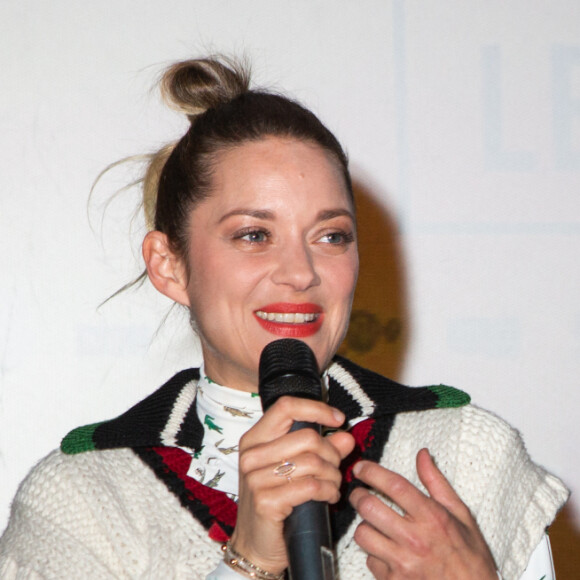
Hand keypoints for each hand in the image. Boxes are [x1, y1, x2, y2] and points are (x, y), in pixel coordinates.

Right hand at [231, 396, 354, 574]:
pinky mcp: (265, 501)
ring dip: (333, 475)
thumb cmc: (276, 503)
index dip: (316, 409)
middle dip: (332, 453)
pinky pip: (311, 487)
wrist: (255, 547)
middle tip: (336, 469)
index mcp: (254, 439)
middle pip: (307, 437)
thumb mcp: (296, 470)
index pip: (286, 407)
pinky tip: (329, 497)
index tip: (338, 420)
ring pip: (313, 462)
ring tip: (333, 486)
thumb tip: (346, 436)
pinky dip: (328, 491)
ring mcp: (255, 478)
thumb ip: (321, 449)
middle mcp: (251, 455)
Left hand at [349, 448, 496, 578]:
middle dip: (358, 496)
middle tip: (359, 494)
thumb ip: (437, 482)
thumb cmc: (470, 558)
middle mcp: (415, 539)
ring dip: (365, 526)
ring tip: (374, 524)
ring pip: (363, 534)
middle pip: (369, 507)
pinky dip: (374, 554)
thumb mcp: (461, 516)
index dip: (372, 472)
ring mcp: (403, 563)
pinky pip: (370, 560)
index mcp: (432, 517)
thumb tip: (422, 455)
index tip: (361, 467)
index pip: (394, 485)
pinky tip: (387, 552)